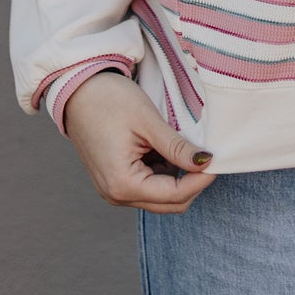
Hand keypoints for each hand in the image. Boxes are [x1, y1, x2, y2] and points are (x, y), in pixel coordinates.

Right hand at [61, 70, 216, 212]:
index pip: (175, 195)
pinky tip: (163, 147)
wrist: (76, 90)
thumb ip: (177, 148)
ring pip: (161, 197)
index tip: (217, 159)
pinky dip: (163, 172)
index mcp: (122, 184)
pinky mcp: (115, 181)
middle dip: (192, 182)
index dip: (201, 179)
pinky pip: (148, 187)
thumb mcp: (148, 122)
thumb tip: (206, 162)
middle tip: (205, 153)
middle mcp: (116, 195)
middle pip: (169, 204)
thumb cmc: (108, 101)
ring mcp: (114, 191)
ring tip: (180, 145)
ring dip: (178, 177)